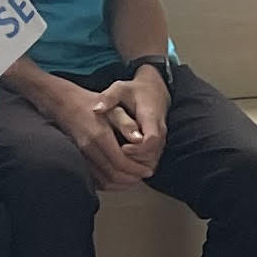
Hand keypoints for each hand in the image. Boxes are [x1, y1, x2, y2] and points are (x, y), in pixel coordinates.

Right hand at [16, 69, 145, 190]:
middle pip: (113, 175)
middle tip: (144, 176)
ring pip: (104, 181)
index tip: (149, 170)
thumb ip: (127, 123)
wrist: (64, 103)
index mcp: (100, 136)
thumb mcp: (113, 107)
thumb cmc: (92, 103)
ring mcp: (82, 156)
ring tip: (135, 179)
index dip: (137, 170)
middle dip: (132, 179)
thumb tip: (140, 139)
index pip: (121, 162)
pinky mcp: (79, 160)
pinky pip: (95, 179)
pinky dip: (109, 183)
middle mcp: (89, 148)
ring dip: (121, 184)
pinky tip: (120, 179)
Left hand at [103, 64, 169, 183]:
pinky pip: (149, 162)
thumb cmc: (134, 91)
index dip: (138, 149)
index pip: (151, 139)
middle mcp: (160, 131)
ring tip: (114, 165)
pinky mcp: (156, 147)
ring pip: (151, 162)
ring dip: (134, 167)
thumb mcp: (120, 88)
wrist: (153, 92)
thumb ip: (109, 98)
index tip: (122, 148)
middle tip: (115, 160)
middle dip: (134, 161)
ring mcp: (160, 141)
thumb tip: (96, 109)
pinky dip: (136, 167)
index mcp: (151, 117)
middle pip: (152, 155)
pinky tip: (119, 165)